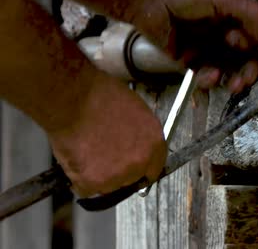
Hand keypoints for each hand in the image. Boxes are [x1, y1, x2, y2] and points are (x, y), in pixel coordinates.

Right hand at [46, 71, 166, 196]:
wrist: (74, 100)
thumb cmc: (102, 97)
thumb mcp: (136, 111)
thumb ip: (141, 134)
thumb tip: (136, 143)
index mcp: (155, 144)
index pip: (154, 167)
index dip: (141, 167)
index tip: (132, 167)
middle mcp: (140, 163)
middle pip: (131, 178)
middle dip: (119, 171)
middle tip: (104, 155)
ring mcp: (117, 175)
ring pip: (109, 185)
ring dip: (99, 176)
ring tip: (87, 153)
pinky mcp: (94, 182)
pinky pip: (86, 189)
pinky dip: (79, 179)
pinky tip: (77, 159)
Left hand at [130, 0, 257, 92]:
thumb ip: (248, 12)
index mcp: (231, 15)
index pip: (251, 37)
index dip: (255, 46)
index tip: (255, 51)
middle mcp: (220, 32)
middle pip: (241, 57)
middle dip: (246, 70)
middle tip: (246, 80)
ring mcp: (205, 47)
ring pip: (224, 68)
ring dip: (230, 78)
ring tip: (232, 84)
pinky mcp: (188, 59)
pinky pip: (203, 73)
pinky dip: (209, 78)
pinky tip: (209, 76)